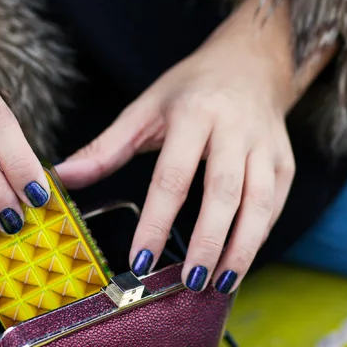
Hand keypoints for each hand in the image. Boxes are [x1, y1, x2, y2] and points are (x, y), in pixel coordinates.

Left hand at [56, 0, 336, 292]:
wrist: (253, 61)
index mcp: (194, 113)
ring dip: (242, 248)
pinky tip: (238, 263)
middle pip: (223, 192)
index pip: (172, 176)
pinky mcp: (286, 161)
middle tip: (189, 282)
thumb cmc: (191, 89)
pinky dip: (259, 237)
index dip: (156, 223)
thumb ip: (105, 148)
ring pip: (259, 202)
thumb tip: (60, 177)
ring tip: (220, 285)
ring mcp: (266, 146)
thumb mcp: (146, 108)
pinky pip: (275, 204)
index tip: (140, 261)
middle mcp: (234, 128)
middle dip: (208, 242)